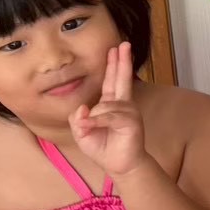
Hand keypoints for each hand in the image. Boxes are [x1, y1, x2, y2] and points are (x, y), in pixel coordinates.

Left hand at [69, 43, 148, 177]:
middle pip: (121, 78)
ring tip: (89, 127)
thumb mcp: (82, 134)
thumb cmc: (103, 149)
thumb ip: (78, 119)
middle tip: (123, 44)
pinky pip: (110, 115)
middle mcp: (123, 104)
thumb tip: (83, 108)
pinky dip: (98, 120)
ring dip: (95, 116)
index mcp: (111, 105)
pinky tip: (91, 124)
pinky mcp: (131, 122)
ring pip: (106, 104)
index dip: (114, 65)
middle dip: (121, 61)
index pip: (112, 81)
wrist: (120, 165)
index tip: (115, 50)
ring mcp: (129, 112)